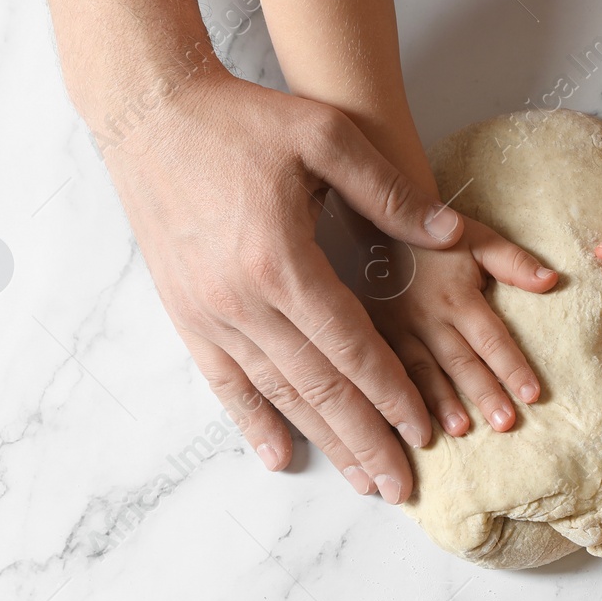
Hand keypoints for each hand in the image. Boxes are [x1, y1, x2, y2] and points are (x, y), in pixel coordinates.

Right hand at [103, 72, 466, 503]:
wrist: (150, 111)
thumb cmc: (243, 119)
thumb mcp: (325, 136)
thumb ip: (390, 192)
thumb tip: (451, 234)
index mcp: (284, 262)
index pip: (352, 349)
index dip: (392, 394)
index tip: (424, 432)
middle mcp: (243, 301)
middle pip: (319, 390)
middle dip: (366, 442)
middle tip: (403, 488)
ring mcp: (208, 314)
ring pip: (278, 396)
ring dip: (324, 443)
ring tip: (363, 482)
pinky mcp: (184, 315)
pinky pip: (224, 384)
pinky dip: (254, 423)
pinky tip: (282, 457)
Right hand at [358, 222, 557, 435]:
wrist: (377, 222)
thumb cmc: (437, 236)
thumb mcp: (478, 239)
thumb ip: (514, 263)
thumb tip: (552, 280)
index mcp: (458, 298)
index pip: (491, 339)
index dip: (512, 367)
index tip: (533, 395)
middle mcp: (428, 318)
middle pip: (461, 362)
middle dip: (483, 393)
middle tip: (505, 423)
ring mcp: (397, 330)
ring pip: (421, 373)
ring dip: (440, 403)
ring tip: (460, 429)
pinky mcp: (374, 337)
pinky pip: (386, 372)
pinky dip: (397, 399)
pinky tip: (408, 424)